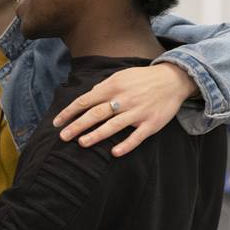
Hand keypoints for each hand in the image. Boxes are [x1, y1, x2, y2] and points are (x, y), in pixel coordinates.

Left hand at [53, 62, 197, 156]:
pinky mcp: (151, 124)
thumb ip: (104, 87)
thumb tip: (88, 95)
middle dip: (77, 125)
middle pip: (96, 114)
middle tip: (63, 136)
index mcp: (113, 86)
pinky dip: (125, 145)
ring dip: (96, 135)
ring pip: (113, 126)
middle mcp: (124, 99)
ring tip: (81, 143)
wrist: (173, 80)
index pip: (86, 100)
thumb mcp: (121, 76)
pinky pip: (137, 137)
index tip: (57, 122)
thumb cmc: (142, 79)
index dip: (70, 111)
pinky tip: (114, 152)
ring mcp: (138, 112)